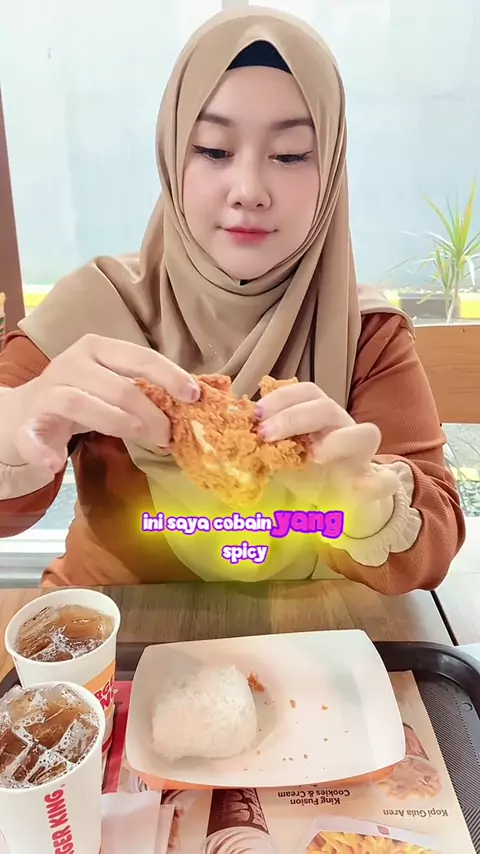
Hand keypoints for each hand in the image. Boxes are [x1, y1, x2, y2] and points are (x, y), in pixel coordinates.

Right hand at [12, 334, 199, 473]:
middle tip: (168, 436)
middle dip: (150, 414)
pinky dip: (44, 451)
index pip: (140, 357)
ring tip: (141, 440)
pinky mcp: (26, 422)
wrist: (25, 411)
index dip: (170, 376)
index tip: (193, 396)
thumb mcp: (112, 383)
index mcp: (97, 348)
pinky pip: (33, 437)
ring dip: (116, 424)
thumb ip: (144, 389)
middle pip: (119, 387)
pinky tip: (56, 463)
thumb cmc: (82, 395)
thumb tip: (192, 402)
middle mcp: (71, 363)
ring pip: (82, 404)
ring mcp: (47, 392)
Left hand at [256, 382, 398, 534]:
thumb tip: (228, 437)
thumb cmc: (307, 474)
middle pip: (326, 407)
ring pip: (364, 433)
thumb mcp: (279, 457)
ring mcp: (359, 456)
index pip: (305, 392)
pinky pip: (384, 480)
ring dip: (339, 441)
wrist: (340, 503)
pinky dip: (379, 483)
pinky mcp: (372, 484)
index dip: (280, 398)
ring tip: (314, 456)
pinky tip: (364, 488)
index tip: (254, 414)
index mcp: (316, 418)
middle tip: (265, 433)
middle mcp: (340, 428)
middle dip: (294, 416)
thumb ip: (261, 446)